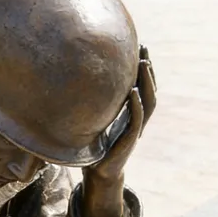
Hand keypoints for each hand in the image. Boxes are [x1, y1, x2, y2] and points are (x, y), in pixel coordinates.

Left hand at [81, 47, 156, 216]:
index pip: (141, 84)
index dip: (141, 66)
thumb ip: (91, 103)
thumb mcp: (92, 119)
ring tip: (143, 64)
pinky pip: (136, 120)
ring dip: (147, 82)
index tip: (138, 45)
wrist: (98, 171)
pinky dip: (136, 106)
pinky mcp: (129, 140)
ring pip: (148, 102)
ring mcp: (135, 128)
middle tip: (144, 46)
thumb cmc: (92, 144)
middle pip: (148, 88)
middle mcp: (136, 118)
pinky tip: (133, 92)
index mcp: (129, 111)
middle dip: (147, 68)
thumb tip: (69, 78)